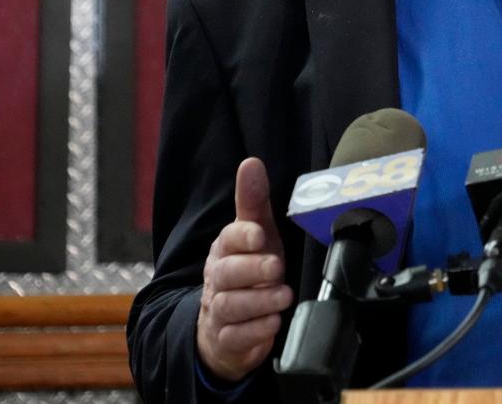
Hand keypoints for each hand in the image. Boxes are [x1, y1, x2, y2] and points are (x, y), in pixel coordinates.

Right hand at [196, 157, 293, 382]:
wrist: (228, 324)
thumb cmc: (250, 271)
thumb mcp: (257, 236)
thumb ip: (254, 202)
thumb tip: (251, 162)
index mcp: (225, 250)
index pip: (228, 239)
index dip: (243, 236)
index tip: (261, 235)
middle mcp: (218, 279)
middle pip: (227, 273)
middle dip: (252, 270)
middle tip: (277, 267)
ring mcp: (219, 311)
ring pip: (231, 306)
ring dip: (259, 302)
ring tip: (283, 296)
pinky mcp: (226, 340)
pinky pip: (234, 338)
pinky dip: (255, 332)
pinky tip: (272, 324)